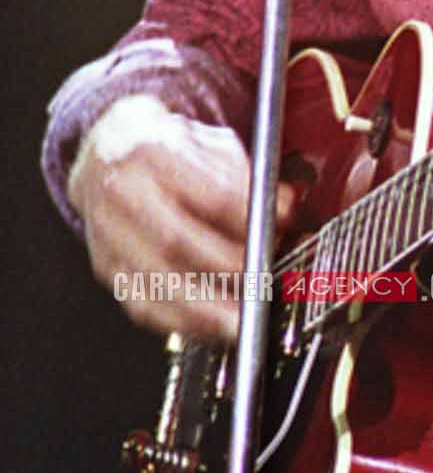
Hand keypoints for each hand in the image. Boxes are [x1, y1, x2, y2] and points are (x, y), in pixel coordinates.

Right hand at [70, 95, 294, 344]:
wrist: (105, 155)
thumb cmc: (167, 151)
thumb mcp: (211, 145)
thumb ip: (251, 176)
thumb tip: (286, 208)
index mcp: (153, 152)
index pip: (209, 192)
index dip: (249, 219)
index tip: (278, 231)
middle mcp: (123, 193)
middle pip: (176, 240)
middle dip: (226, 268)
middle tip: (262, 282)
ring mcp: (108, 234)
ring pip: (155, 280)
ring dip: (205, 308)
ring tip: (241, 322)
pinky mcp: (107, 267)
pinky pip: (142, 305)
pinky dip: (181, 322)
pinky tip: (210, 327)